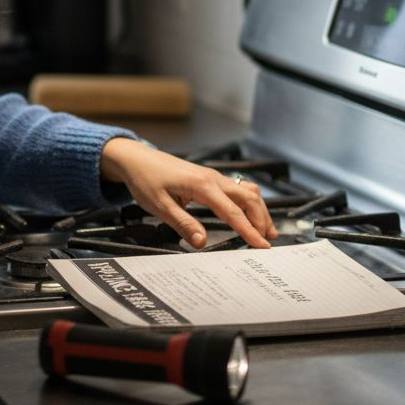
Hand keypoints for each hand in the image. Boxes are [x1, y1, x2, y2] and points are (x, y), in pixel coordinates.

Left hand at [99, 137, 276, 248]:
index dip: (249, 230)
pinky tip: (250, 213)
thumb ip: (183, 224)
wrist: (136, 158)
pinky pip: (237, 188)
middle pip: (249, 199)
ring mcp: (213, 176)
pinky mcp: (210, 178)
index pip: (232, 212)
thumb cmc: (145, 179)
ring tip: (266, 230)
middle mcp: (212, 178)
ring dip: (259, 210)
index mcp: (202, 186)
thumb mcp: (160, 206)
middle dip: (262, 220)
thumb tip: (201, 242)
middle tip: (267, 242)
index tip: (261, 246)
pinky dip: (249, 202)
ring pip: (247, 191)